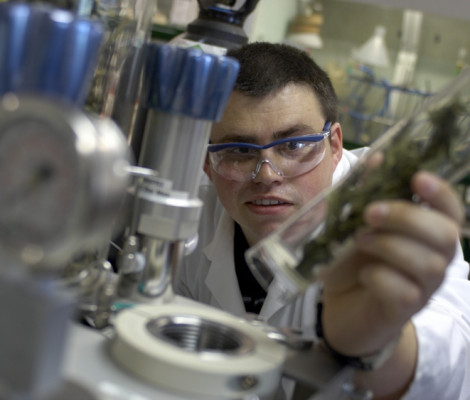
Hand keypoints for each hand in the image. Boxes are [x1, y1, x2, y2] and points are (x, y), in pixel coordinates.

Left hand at [318, 170, 464, 356]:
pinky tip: (363, 273)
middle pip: (447, 235)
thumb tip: (378, 158)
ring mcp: (424, 287)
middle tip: (370, 213)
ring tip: (359, 240)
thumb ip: (365, 192)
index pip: (451, 210)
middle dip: (408, 218)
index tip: (417, 177)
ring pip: (429, 264)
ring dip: (389, 245)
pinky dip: (380, 278)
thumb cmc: (353, 258)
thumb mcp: (352, 222)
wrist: (341, 304)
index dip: (441, 192)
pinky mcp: (404, 310)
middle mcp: (435, 258)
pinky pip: (405, 293)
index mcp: (426, 232)